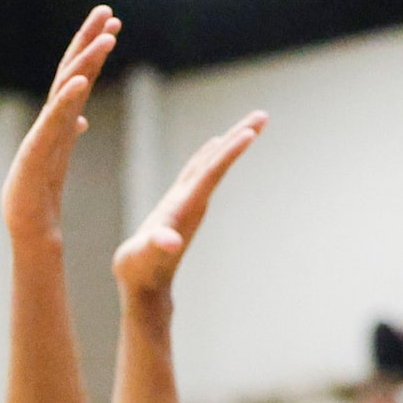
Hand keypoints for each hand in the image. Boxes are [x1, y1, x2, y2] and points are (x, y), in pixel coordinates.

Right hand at [1, 6, 116, 245]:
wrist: (30, 231)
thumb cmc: (40, 197)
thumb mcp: (61, 158)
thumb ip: (69, 133)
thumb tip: (82, 118)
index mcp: (60, 120)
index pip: (77, 75)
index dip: (92, 48)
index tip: (111, 22)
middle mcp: (50, 121)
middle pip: (69, 71)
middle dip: (87, 39)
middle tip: (106, 10)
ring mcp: (42, 135)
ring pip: (65, 90)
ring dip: (86, 61)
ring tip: (107, 38)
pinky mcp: (37, 154)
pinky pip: (55, 121)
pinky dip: (68, 98)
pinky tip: (84, 79)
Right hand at [111, 112, 265, 300]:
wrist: (145, 288)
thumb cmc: (140, 271)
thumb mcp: (143, 257)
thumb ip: (157, 246)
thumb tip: (171, 242)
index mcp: (185, 207)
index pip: (212, 173)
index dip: (230, 152)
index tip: (250, 132)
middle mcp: (193, 202)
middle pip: (220, 163)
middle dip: (240, 137)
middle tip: (263, 115)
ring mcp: (189, 203)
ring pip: (213, 165)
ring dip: (231, 143)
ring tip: (249, 124)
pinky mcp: (180, 205)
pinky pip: (200, 171)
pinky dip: (211, 154)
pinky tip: (215, 145)